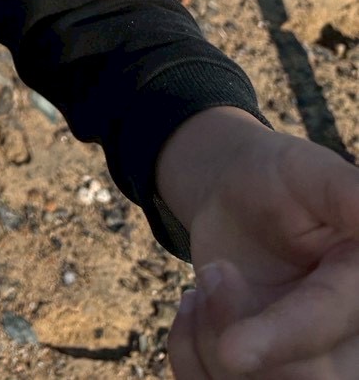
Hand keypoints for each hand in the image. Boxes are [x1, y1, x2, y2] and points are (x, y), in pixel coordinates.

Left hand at [167, 126, 358, 376]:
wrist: (239, 198)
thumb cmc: (279, 180)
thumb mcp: (308, 173)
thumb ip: (345, 192)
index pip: (327, 322)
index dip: (281, 338)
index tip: (231, 352)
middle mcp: (351, 341)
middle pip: (300, 379)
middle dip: (228, 335)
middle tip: (211, 275)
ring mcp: (315, 366)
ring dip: (205, 342)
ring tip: (207, 283)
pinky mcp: (275, 376)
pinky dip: (189, 353)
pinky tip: (196, 307)